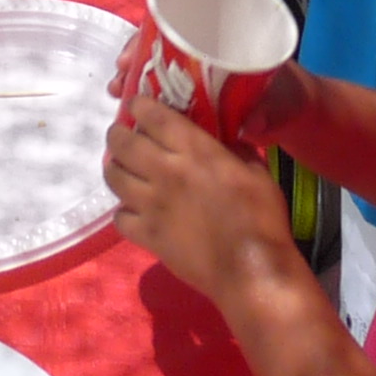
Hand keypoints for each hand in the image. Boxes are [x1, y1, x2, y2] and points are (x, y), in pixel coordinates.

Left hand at [102, 92, 292, 299]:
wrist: (251, 271)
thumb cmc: (261, 219)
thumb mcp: (257, 172)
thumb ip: (236, 150)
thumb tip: (226, 141)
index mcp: (194, 151)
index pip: (153, 116)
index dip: (139, 105)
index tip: (137, 103)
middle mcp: (165, 171)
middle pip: (123, 142)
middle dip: (118, 133)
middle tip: (125, 135)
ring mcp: (152, 205)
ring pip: (114, 176)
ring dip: (115, 168)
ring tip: (124, 168)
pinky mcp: (148, 236)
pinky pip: (120, 218)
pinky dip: (124, 211)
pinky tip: (135, 210)